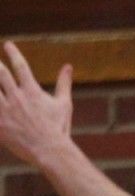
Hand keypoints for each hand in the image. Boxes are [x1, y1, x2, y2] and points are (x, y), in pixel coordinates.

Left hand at [0, 41, 72, 164]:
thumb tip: (68, 66)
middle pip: (0, 74)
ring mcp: (5, 111)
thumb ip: (64, 83)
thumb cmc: (58, 126)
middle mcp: (17, 97)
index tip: (7, 44)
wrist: (49, 150)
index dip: (13, 53)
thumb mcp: (63, 103)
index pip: (21, 66)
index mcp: (32, 91)